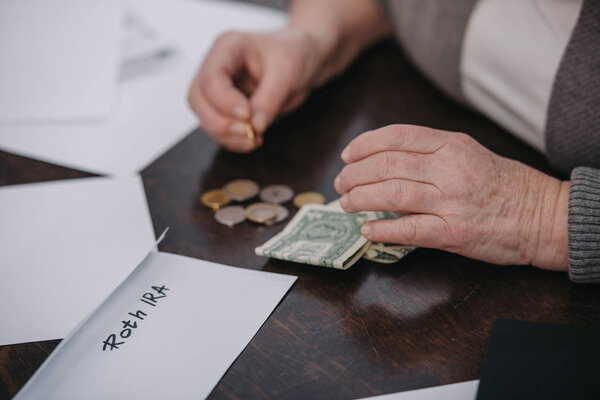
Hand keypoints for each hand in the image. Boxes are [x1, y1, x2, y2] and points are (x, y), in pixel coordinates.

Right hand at [187, 28, 328, 152]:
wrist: (305, 60)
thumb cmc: (295, 54)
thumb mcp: (288, 73)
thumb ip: (269, 100)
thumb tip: (255, 126)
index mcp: (228, 47)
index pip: (211, 77)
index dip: (225, 101)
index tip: (247, 116)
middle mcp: (216, 66)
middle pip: (198, 99)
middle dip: (219, 122)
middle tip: (247, 133)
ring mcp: (218, 88)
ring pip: (204, 117)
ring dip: (226, 135)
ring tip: (254, 140)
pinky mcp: (225, 107)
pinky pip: (218, 128)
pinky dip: (232, 139)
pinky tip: (253, 141)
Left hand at [334, 125, 569, 270]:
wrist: (543, 216)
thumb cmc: (505, 184)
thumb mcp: (470, 153)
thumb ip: (431, 153)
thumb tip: (386, 160)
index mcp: (451, 145)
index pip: (396, 137)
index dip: (364, 145)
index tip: (348, 154)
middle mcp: (448, 169)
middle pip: (386, 165)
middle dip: (354, 174)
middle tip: (341, 183)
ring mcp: (450, 201)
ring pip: (390, 194)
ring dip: (360, 199)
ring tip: (347, 204)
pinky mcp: (453, 232)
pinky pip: (408, 229)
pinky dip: (382, 230)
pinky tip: (367, 230)